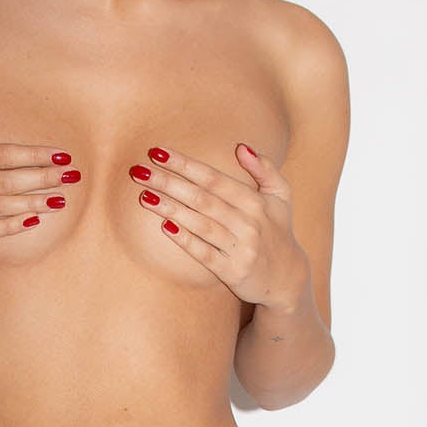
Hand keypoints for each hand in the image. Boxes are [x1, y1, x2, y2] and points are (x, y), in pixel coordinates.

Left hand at [127, 142, 309, 308]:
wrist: (287, 279)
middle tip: (139, 171)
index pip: (213, 177)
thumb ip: (265, 169)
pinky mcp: (233, 272)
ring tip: (145, 196)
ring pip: (201, 224)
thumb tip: (241, 147)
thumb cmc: (278, 231)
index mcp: (255, 201)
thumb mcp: (281, 197)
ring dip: (171, 208)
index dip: (184, 164)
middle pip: (202, 198)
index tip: (158, 152)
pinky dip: (186, 240)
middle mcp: (249, 222)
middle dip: (168, 183)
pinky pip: (205, 254)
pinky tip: (165, 226)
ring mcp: (241, 248)